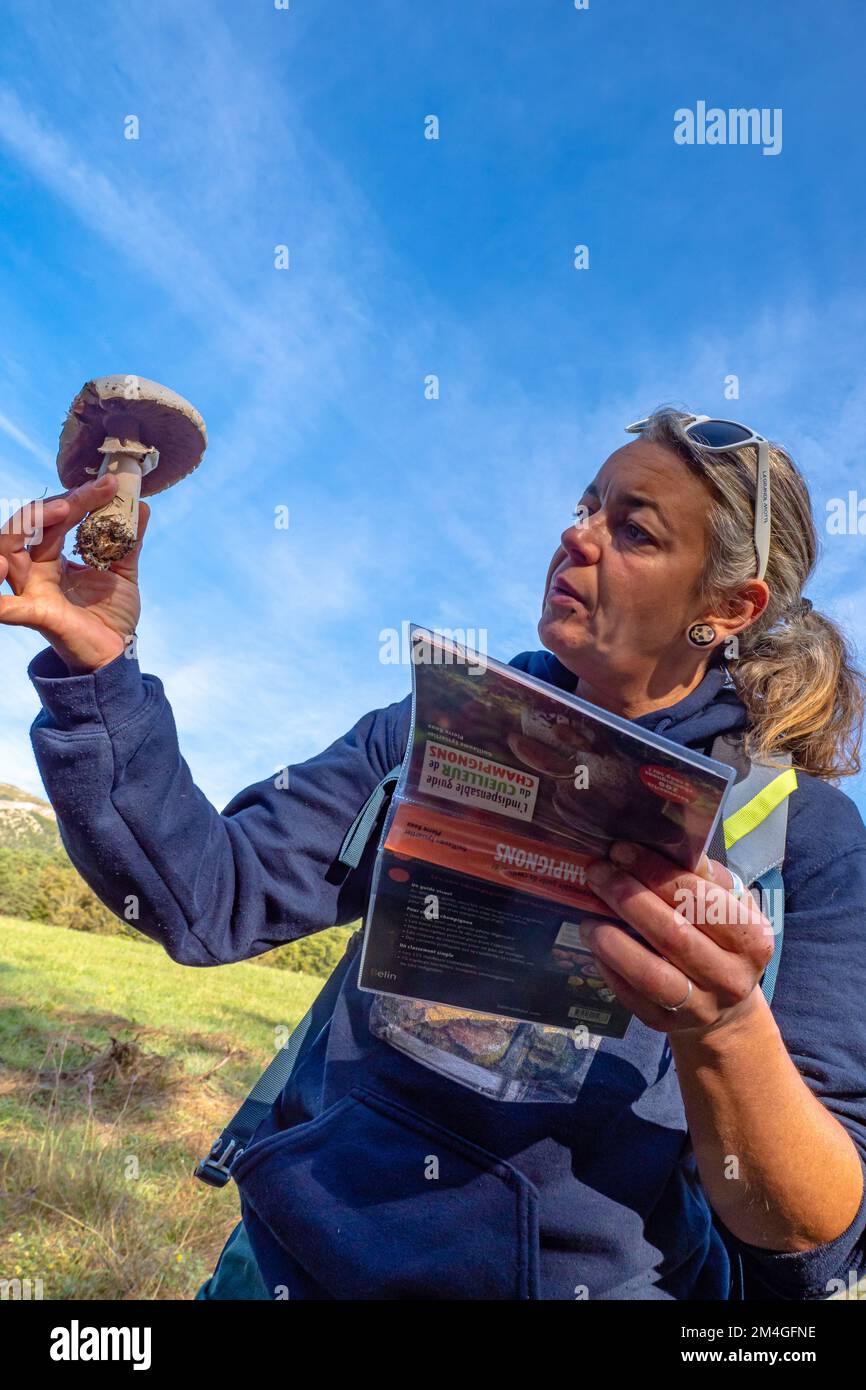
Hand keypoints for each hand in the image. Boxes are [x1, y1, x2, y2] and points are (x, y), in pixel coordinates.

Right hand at [0, 477, 149, 673]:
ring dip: (24, 527)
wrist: (116, 653)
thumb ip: (129, 540)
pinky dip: (3, 603)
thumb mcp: (123, 571)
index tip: (110, 484)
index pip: (55, 517)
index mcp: (52, 556)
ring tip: (59, 511)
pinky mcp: (38, 615)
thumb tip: (142, 506)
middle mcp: (35, 569)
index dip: (79, 497)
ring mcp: (32, 590)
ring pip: (8, 551)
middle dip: (54, 505)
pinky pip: (10, 608)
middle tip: (84, 495)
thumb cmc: (111, 614)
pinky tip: (1, 581)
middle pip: (28, 526)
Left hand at [580, 842, 774, 1038]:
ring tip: (588, 916)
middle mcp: (731, 977)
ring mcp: (700, 1007)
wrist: (726, 1008)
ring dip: (613, 941)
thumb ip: (705, 879)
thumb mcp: (729, 908)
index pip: (702, 901)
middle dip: (628, 897)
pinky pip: (631, 996)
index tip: (622, 851)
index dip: (658, 874)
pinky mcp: (667, 1026)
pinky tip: (596, 944)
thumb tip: (672, 844)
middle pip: (672, 934)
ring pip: (650, 974)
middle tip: (597, 872)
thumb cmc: (722, 941)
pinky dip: (609, 968)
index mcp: (752, 939)